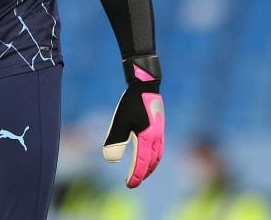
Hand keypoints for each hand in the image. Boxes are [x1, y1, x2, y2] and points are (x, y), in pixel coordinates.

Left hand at [102, 55, 164, 187]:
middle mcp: (156, 138)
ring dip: (149, 167)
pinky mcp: (159, 127)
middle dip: (142, 174)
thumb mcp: (120, 122)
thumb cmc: (131, 102)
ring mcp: (160, 132)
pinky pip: (159, 148)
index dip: (135, 176)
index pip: (141, 163)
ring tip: (141, 173)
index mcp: (147, 138)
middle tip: (133, 183)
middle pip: (151, 162)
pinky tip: (147, 155)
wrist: (146, 85)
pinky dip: (154, 157)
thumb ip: (116, 142)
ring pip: (157, 156)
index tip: (129, 185)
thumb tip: (111, 161)